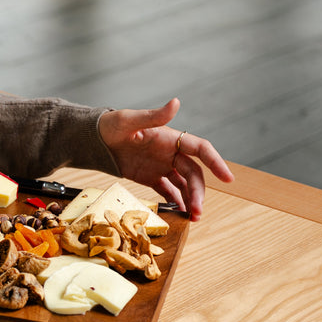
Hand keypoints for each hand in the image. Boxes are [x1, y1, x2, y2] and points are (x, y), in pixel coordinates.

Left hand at [97, 98, 234, 220]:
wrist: (94, 139)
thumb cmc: (110, 126)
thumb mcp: (128, 120)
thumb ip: (153, 116)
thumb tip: (176, 102)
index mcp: (171, 138)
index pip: (201, 149)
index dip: (216, 162)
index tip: (228, 178)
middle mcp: (171, 153)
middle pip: (194, 174)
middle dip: (198, 192)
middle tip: (197, 211)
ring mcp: (162, 166)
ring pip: (184, 185)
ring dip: (190, 200)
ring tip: (192, 218)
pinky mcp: (151, 177)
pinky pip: (168, 191)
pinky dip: (175, 202)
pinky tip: (180, 214)